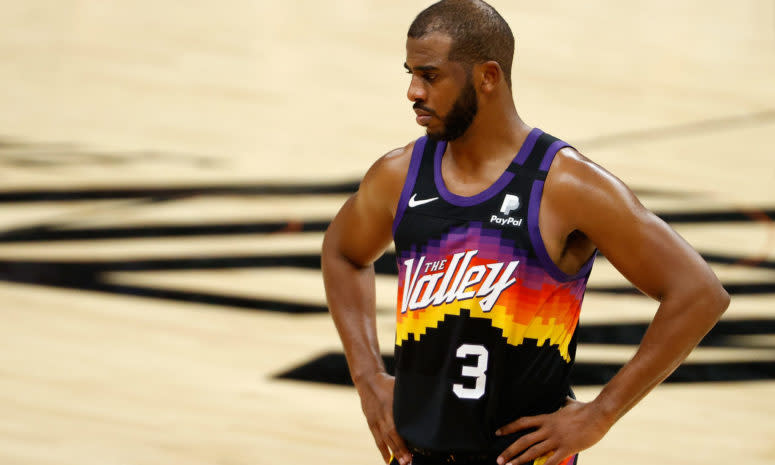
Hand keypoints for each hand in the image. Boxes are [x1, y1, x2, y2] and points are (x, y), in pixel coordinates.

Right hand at [355, 372, 411, 464]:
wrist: (368, 381)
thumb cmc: (387, 383)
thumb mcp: (400, 388)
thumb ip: (411, 397)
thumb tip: (428, 402)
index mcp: (390, 408)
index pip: (397, 428)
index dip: (403, 440)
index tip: (411, 451)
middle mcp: (382, 417)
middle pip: (391, 436)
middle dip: (399, 450)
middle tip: (407, 462)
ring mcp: (376, 421)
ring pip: (384, 440)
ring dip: (392, 453)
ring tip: (401, 464)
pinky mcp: (371, 424)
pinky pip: (377, 440)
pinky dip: (383, 450)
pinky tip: (388, 461)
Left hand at [494, 397, 612, 464]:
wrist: (598, 414)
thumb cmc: (585, 409)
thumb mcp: (569, 403)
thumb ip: (562, 403)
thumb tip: (562, 398)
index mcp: (547, 418)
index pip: (522, 423)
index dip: (509, 428)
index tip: (498, 433)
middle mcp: (548, 429)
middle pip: (524, 440)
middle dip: (510, 451)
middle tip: (499, 459)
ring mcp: (557, 439)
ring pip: (533, 452)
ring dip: (519, 460)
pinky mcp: (567, 448)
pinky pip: (552, 461)